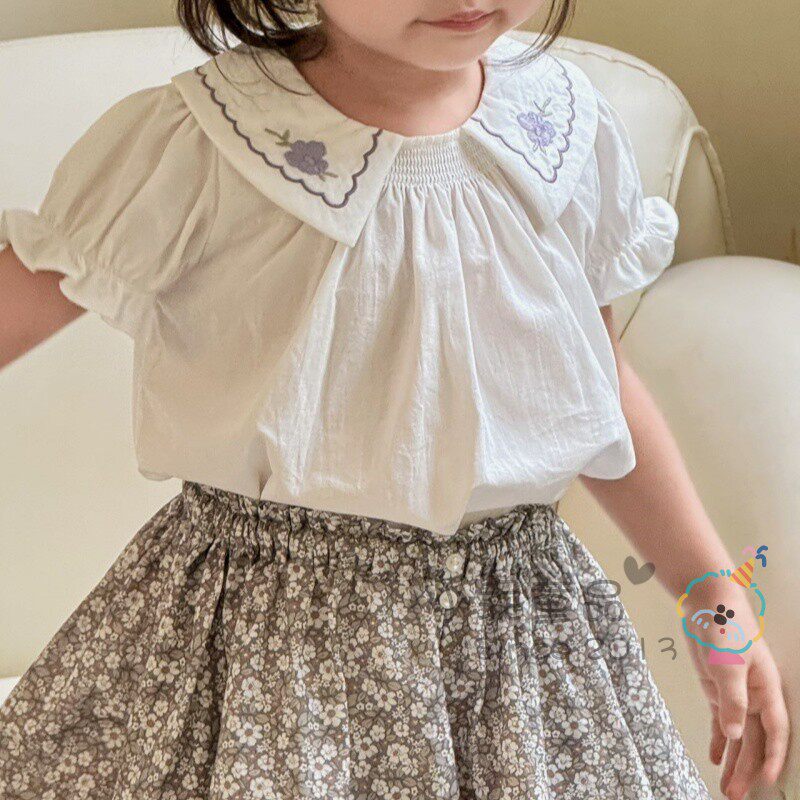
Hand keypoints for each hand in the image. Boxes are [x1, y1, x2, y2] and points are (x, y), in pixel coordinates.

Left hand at [686, 631, 788, 799]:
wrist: (707, 603)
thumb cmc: (725, 628)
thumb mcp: (727, 664)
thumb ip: (732, 700)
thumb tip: (736, 735)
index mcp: (766, 689)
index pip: (775, 731)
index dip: (774, 756)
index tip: (769, 781)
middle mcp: (755, 696)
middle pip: (755, 740)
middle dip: (747, 768)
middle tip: (735, 795)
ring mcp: (736, 694)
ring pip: (739, 735)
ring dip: (734, 760)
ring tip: (727, 787)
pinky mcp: (718, 689)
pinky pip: (722, 721)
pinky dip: (720, 740)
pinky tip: (716, 758)